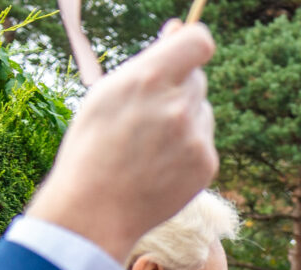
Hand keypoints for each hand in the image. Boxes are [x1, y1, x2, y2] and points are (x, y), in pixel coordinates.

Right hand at [22, 23, 216, 264]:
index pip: (199, 42)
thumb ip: (150, 61)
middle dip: (180, 86)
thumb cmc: (93, 144)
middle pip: (198, 78)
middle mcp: (178, 105)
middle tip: (148, 111)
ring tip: (150, 143)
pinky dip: (189, 146)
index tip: (184, 48)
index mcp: (149, 78)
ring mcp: (196, 137)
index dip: (193, 42)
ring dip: (185, 117)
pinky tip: (161, 162)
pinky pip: (205, 140)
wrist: (96, 207)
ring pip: (203, 110)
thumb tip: (179, 30)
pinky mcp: (207, 163)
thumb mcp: (108, 92)